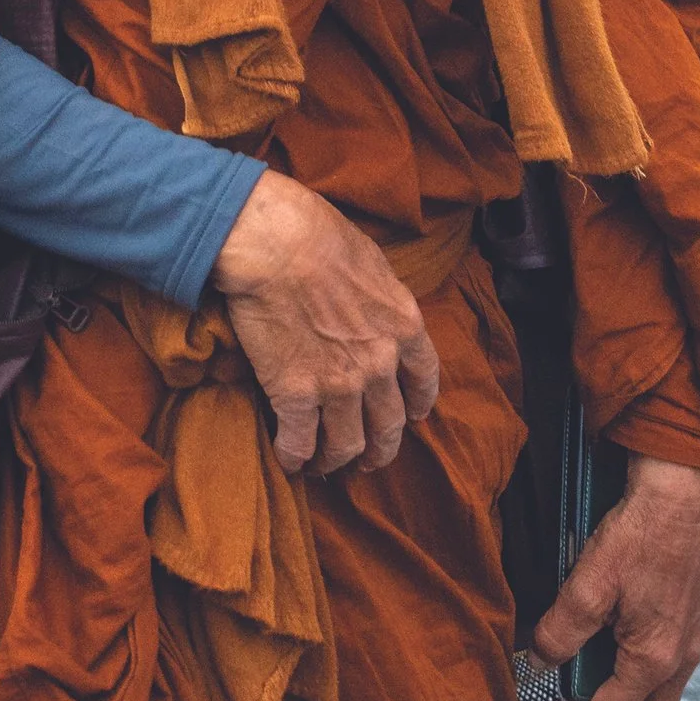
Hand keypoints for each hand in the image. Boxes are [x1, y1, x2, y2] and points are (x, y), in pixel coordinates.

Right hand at [210, 172, 440, 474]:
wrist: (274, 242)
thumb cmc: (317, 235)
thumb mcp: (372, 261)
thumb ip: (380, 298)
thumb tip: (369, 306)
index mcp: (404, 327)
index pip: (424, 381)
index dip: (417, 405)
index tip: (410, 415)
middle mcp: (380, 365)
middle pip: (389, 426)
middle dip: (379, 449)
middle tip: (366, 458)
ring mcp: (339, 385)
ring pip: (347, 445)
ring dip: (336, 461)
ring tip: (323, 466)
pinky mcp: (295, 394)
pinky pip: (299, 443)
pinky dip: (294, 458)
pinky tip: (288, 462)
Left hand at [533, 454, 699, 700]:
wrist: (678, 491)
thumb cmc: (637, 534)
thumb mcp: (587, 584)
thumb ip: (561, 631)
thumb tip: (540, 660)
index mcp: (655, 658)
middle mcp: (684, 656)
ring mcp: (695, 635)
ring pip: (665, 691)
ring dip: (630, 698)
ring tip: (591, 679)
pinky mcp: (697, 613)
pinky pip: (674, 662)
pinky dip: (645, 670)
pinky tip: (619, 642)